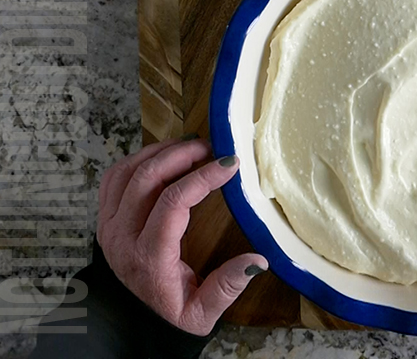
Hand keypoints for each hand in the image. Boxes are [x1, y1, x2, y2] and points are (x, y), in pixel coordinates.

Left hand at [96, 137, 267, 335]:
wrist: (131, 323)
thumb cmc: (172, 314)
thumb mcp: (202, 314)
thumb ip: (227, 288)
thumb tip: (257, 262)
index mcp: (149, 257)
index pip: (173, 203)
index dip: (202, 178)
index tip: (230, 164)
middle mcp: (122, 237)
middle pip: (147, 178)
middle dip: (181, 154)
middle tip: (211, 148)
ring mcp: (108, 225)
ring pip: (128, 172)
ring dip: (160, 152)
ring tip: (191, 147)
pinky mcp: (105, 218)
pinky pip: (115, 177)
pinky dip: (138, 160)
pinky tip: (163, 157)